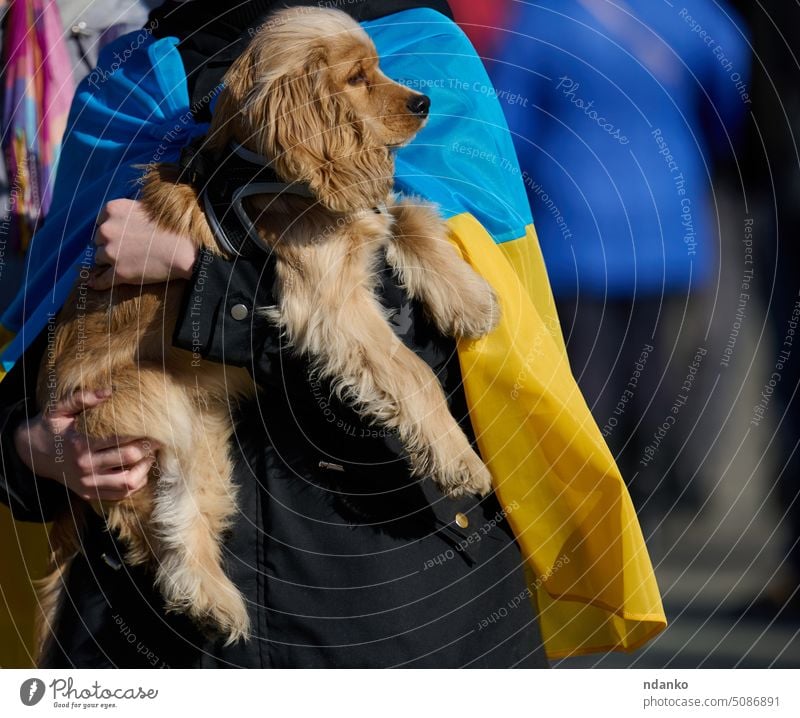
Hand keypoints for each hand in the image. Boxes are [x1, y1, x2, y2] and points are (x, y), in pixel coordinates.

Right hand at [13, 389, 157, 500]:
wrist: (32, 454)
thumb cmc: (51, 427)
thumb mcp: (59, 409)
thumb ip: (82, 398)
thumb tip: (108, 391)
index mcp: (80, 444)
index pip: (121, 440)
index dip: (142, 433)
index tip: (155, 427)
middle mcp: (85, 466)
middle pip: (129, 459)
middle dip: (148, 448)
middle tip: (158, 440)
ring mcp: (87, 483)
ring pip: (128, 483)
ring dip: (145, 469)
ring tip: (150, 456)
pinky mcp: (89, 494)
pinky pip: (120, 495)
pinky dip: (135, 484)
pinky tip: (139, 471)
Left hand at [89, 198, 197, 289]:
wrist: (184, 250)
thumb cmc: (172, 228)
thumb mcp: (146, 208)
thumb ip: (128, 213)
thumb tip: (121, 221)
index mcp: (113, 210)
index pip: (101, 222)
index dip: (112, 230)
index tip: (122, 236)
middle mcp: (107, 230)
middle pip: (98, 240)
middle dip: (110, 245)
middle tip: (127, 249)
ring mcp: (111, 253)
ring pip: (99, 258)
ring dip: (109, 261)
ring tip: (126, 263)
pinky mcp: (119, 273)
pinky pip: (101, 280)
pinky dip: (98, 282)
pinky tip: (94, 284)